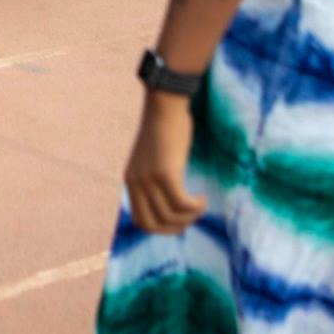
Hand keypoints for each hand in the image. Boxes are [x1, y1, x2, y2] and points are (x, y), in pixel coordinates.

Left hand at [123, 97, 207, 234]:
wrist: (165, 104)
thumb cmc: (165, 128)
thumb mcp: (153, 159)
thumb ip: (155, 180)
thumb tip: (170, 203)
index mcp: (131, 180)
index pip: (140, 221)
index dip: (161, 228)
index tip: (179, 221)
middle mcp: (135, 182)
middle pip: (152, 225)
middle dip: (174, 229)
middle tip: (191, 218)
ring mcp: (149, 179)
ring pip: (170, 216)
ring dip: (189, 217)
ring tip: (200, 205)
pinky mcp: (165, 173)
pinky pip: (181, 204)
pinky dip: (195, 207)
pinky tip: (202, 198)